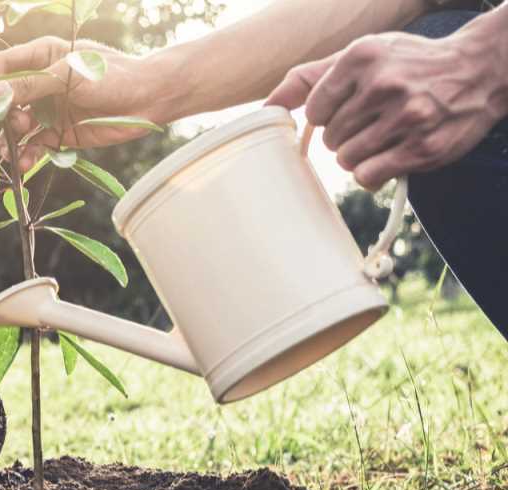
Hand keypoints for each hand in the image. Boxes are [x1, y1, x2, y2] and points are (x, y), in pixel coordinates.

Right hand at [0, 36, 168, 171]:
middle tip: (17, 123)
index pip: (4, 65)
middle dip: (3, 115)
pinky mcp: (59, 134)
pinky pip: (34, 146)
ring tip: (13, 152)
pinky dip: (26, 156)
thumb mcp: (68, 76)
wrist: (148, 100)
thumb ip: (30, 84)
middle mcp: (41, 83)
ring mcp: (49, 110)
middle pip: (6, 100)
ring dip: (10, 141)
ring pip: (16, 127)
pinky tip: (24, 164)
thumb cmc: (112, 76)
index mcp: (41, 57)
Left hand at [266, 22, 507, 190]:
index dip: (327, 116)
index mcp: (362, 57)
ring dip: (358, 156)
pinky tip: (389, 157)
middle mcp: (384, 84)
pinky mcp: (422, 148)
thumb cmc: (408, 65)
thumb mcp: (362, 57)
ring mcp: (406, 117)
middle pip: (330, 137)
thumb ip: (311, 79)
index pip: (314, 109)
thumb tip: (267, 106)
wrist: (478, 71)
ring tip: (384, 137)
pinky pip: (367, 177)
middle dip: (345, 136)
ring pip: (345, 159)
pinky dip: (372, 173)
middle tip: (373, 121)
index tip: (348, 108)